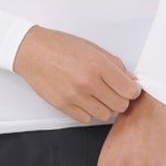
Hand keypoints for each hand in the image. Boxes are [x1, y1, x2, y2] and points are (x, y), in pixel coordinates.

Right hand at [13, 26, 142, 123]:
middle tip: (113, 91)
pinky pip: (86, 119)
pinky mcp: (63, 105)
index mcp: (98, 65)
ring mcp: (75, 96)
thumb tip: (130, 79)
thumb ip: (114, 64)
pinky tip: (83, 99)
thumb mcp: (92, 48)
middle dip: (120, 99)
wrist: (32, 51)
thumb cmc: (60, 47)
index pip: (129, 90)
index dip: (133, 91)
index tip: (130, 89)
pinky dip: (88, 111)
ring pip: (105, 114)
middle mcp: (88, 82)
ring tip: (97, 95)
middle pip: (120, 105)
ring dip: (104, 106)